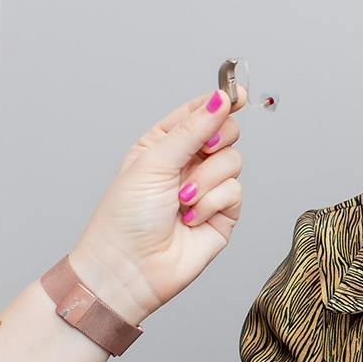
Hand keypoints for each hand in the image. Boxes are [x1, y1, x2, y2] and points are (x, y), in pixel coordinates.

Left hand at [68, 88, 243, 325]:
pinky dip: (213, 203)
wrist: (129, 269)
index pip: (200, 111)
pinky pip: (235, 192)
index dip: (219, 100)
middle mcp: (188, 163)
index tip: (235, 93)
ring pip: (233, 162)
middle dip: (216, 140)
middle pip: (226, 132)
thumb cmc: (126, 216)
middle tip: (203, 150)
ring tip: (182, 200)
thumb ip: (193, 128)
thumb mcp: (154, 161)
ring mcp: (207, 189)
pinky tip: (190, 218)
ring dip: (207, 180)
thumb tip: (222, 97)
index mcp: (164, 143)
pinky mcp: (222, 215)